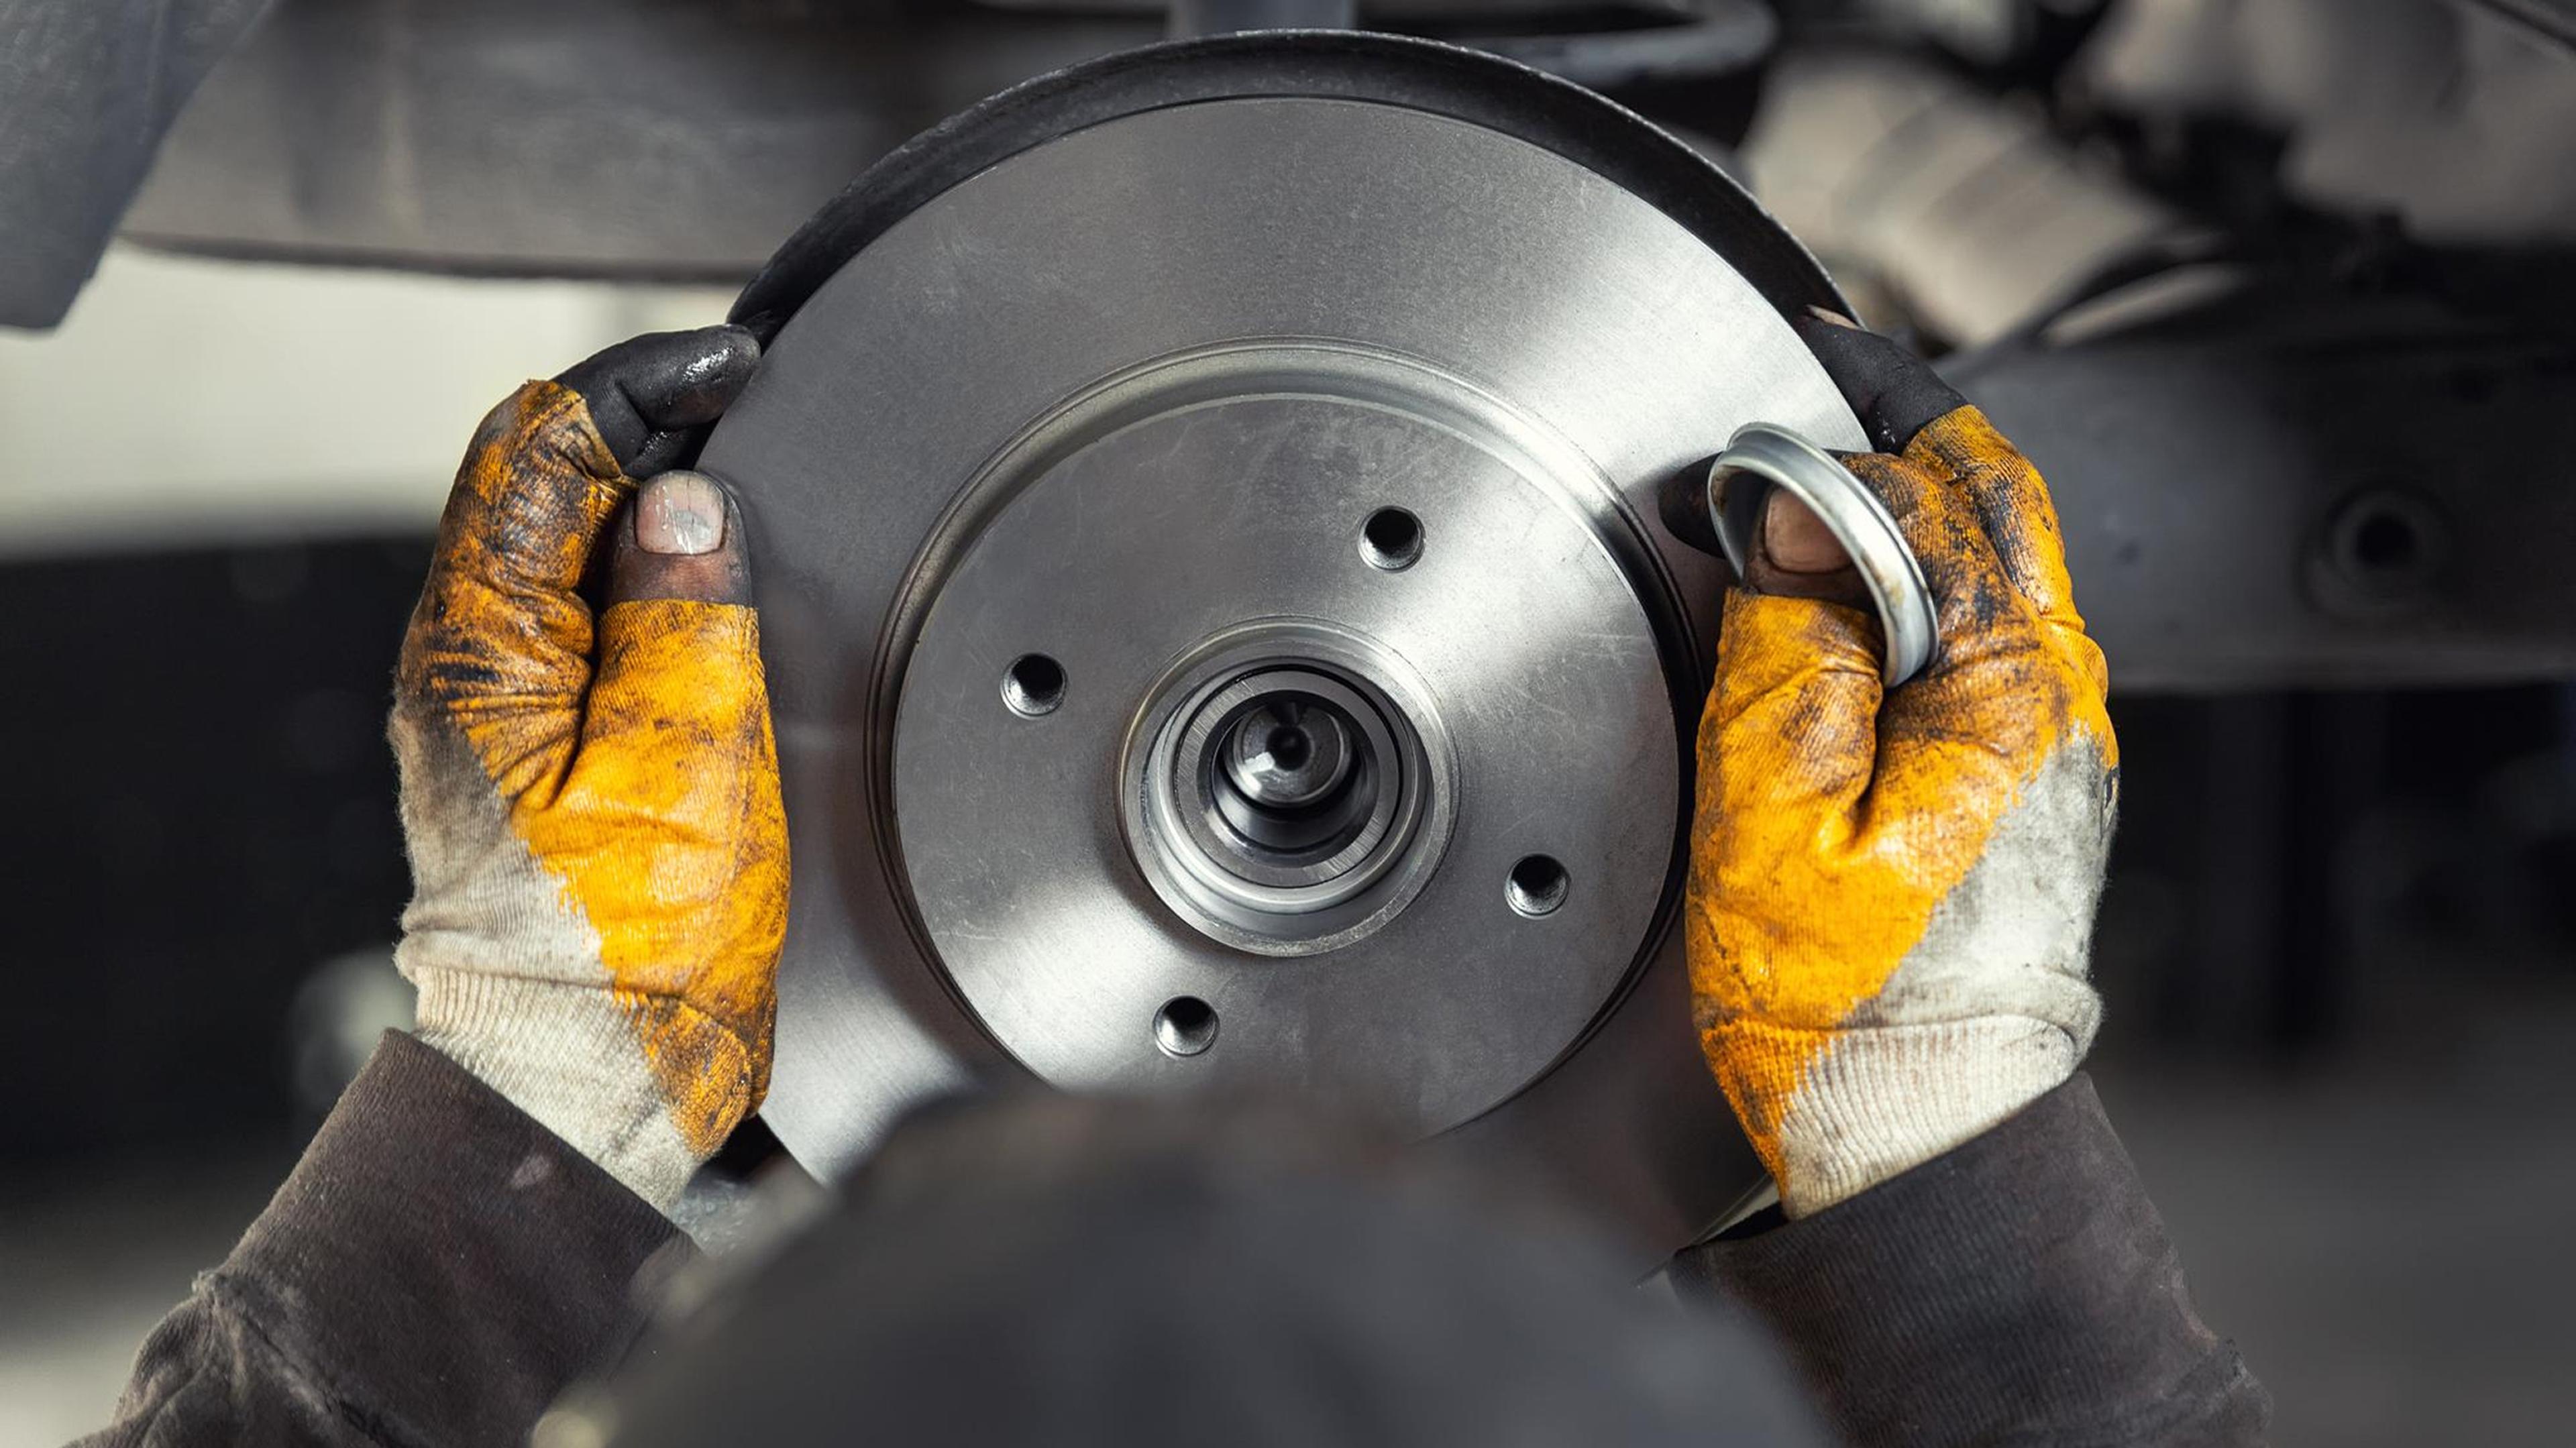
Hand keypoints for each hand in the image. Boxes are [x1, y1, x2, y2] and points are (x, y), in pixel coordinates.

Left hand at [390, 326, 786, 1210]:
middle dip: (645, 422)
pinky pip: (589, 613)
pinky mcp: (544, 745)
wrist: (595, 1079)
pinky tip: (717, 585)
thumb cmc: (628, 959)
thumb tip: (688, 500)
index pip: (540, 447)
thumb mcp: (683, 768)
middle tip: (751, 409)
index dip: (641, 381)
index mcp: (482, 653)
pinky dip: (653, 570)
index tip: (733, 364)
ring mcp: (501, 706)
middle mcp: (471, 665)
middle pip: (539, 480)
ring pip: (565, 542)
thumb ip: (685, 616)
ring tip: (747, 481)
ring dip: (650, 495)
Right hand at [1686, 312, 2116, 1217]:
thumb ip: (1787, 647)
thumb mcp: (1770, 812)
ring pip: (1995, 565)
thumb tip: (1789, 517)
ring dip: (1901, 508)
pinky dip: (1909, 585)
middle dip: (1895, 432)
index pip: (1940, 488)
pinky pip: (1981, 637)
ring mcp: (2055, 743)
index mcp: (2007, 690)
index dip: (1845, 422)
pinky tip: (1831, 600)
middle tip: (1796, 399)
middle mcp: (2060, 701)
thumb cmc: (1838, 1006)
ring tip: (1794, 496)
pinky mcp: (2027, 783)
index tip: (1772, 385)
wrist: (1911, 1133)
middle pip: (1996, 503)